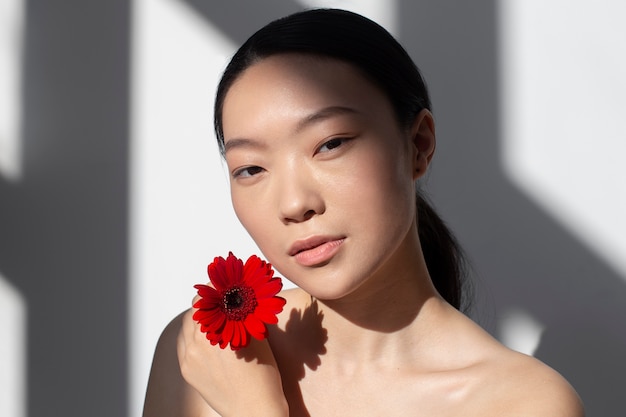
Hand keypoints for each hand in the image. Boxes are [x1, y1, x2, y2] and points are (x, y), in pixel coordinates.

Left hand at [177, 297, 288, 416]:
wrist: (255, 410)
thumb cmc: (263, 375)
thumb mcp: (257, 336)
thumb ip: (242, 311)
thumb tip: (236, 293)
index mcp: (216, 330)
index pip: (205, 298)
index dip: (213, 288)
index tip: (221, 284)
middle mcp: (198, 342)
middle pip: (194, 310)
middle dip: (206, 303)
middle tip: (218, 298)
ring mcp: (189, 358)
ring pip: (186, 326)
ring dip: (197, 318)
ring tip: (212, 317)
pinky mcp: (186, 370)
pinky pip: (183, 344)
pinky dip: (191, 335)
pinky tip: (204, 335)